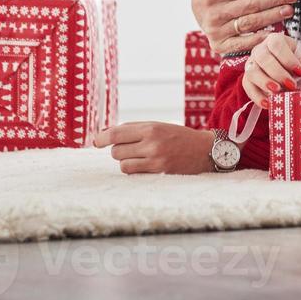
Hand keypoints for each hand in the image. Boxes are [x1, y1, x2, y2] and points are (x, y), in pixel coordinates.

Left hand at [93, 122, 215, 174]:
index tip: (96, 141)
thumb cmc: (177, 137)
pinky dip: (134, 170)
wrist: (204, 150)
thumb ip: (133, 129)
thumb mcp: (157, 126)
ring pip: (123, 164)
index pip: (116, 133)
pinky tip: (145, 165)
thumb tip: (105, 134)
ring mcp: (155, 159)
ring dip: (126, 161)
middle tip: (130, 149)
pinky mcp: (159, 172)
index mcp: (150, 127)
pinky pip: (134, 174)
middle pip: (117, 151)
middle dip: (118, 150)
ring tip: (139, 157)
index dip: (102, 138)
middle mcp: (152, 143)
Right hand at [192, 0, 297, 55]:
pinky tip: (276, 34)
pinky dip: (259, 39)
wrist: (197, 15)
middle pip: (250, 5)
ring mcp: (214, 31)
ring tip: (290, 10)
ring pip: (249, 23)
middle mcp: (210, 12)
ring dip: (272, 17)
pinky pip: (243, 43)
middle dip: (274, 0)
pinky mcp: (219, 46)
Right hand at [241, 33, 300, 106]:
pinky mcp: (247, 78)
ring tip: (277, 93)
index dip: (288, 59)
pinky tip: (268, 104)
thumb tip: (299, 72)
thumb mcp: (300, 57)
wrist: (282, 65)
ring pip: (252, 72)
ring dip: (265, 83)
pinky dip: (257, 96)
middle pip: (263, 58)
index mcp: (274, 40)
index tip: (300, 72)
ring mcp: (251, 63)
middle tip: (291, 85)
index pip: (277, 45)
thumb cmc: (292, 61)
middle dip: (278, 73)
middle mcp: (259, 50)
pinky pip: (247, 86)